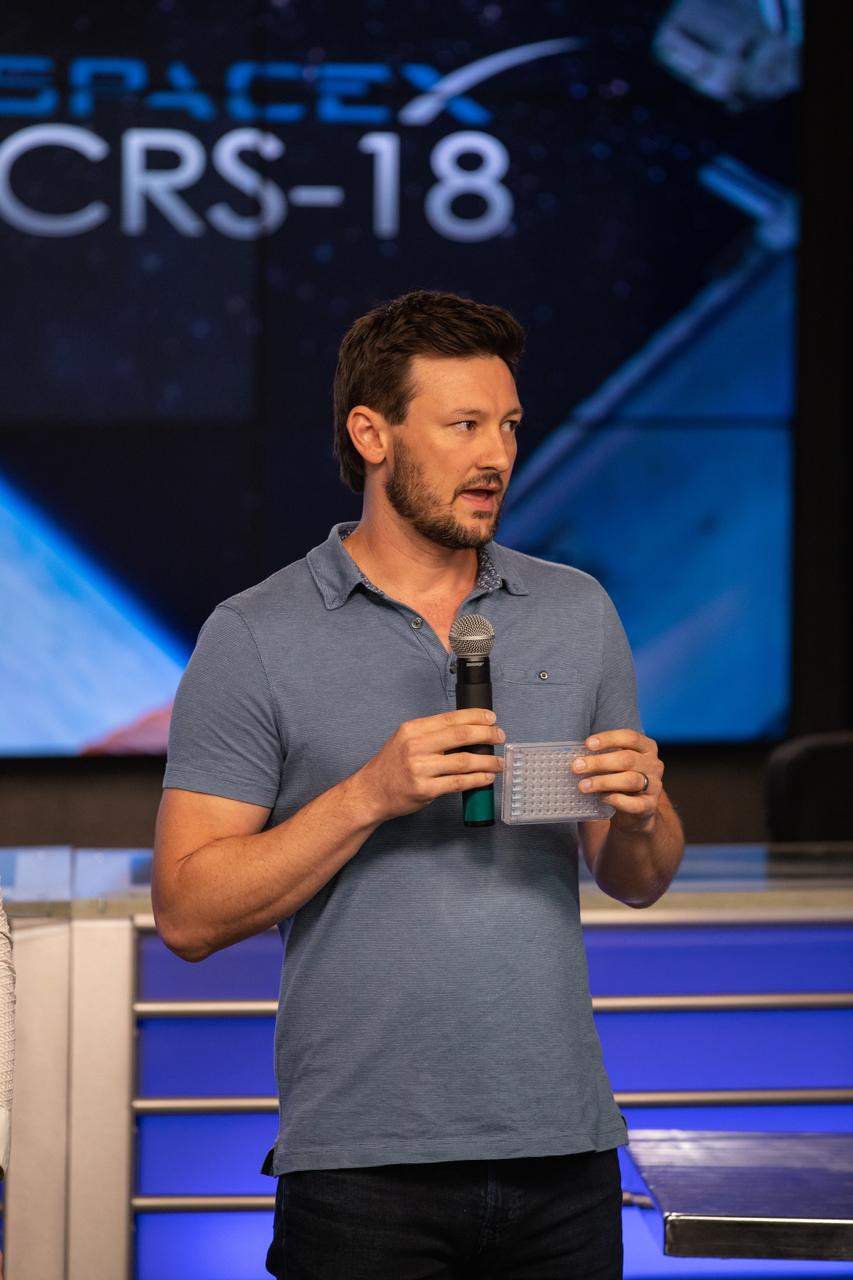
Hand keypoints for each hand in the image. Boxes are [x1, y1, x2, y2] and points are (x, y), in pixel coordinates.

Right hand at [356, 708, 505, 821]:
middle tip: (500, 737)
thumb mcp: (404, 740)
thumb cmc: (390, 767)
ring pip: (464, 761)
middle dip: (486, 735)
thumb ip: (431, 734)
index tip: (491, 718)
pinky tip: (486, 777)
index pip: (450, 718)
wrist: (370, 793)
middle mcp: (416, 746)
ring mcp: (420, 768)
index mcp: (412, 729)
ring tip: (499, 762)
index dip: (475, 716)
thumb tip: (467, 731)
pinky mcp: (424, 790)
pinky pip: (458, 783)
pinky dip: (477, 780)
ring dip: (487, 761)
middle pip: (461, 736)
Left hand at [572, 730, 662, 831]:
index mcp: (646, 748)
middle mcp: (653, 764)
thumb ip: (603, 757)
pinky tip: (601, 798)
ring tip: (583, 786)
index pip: (630, 737)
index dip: (608, 739)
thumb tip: (577, 758)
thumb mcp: (616, 763)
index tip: (587, 744)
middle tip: (577, 767)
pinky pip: (633, 803)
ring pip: (629, 780)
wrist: (637, 810)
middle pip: (627, 759)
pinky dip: (615, 800)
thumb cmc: (621, 779)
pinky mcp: (650, 805)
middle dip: (599, 762)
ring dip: (602, 782)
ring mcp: (654, 786)